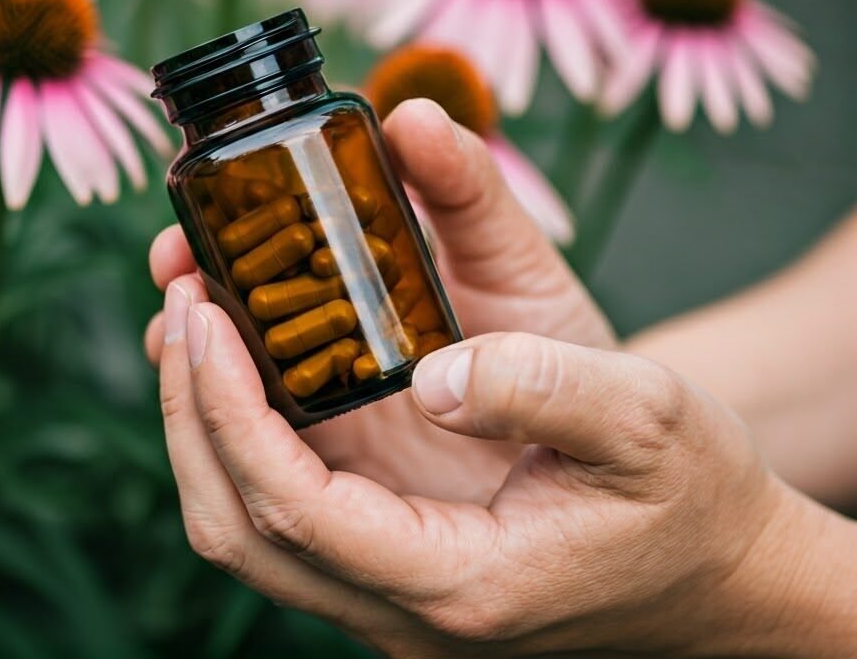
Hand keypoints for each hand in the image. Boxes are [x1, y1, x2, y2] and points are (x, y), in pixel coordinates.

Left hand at [158, 294, 855, 655]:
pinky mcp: (390, 554)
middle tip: (182, 294)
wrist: (718, 571)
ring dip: (201, 417)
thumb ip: (542, 388)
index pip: (292, 511)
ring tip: (193, 306)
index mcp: (459, 582)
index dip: (227, 413)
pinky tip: (246, 351)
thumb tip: (435, 367)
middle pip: (237, 529)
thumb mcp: (647, 420)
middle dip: (187, 409)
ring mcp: (388, 587)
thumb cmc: (691, 500)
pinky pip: (285, 501)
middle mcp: (403, 605)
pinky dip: (244, 427)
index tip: (202, 316)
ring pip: (246, 524)